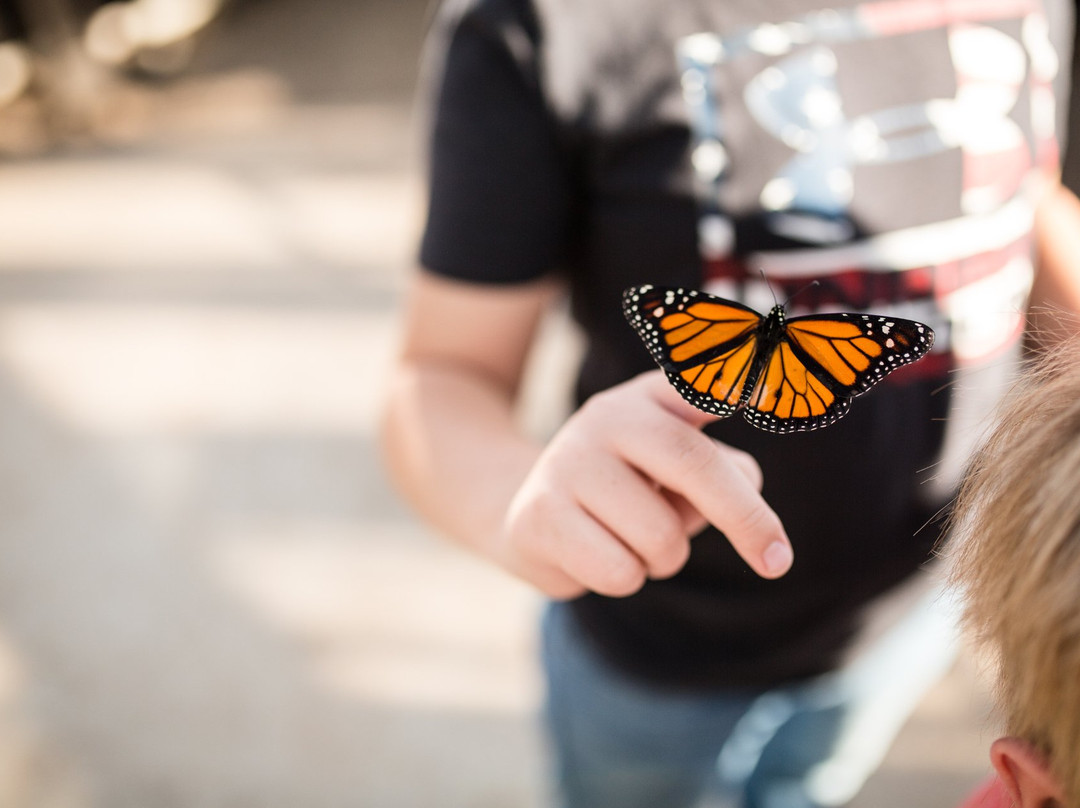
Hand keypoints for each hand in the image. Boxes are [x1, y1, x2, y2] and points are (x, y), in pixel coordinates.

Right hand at [497, 370, 791, 598]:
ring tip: (633, 542)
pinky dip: (626, 579)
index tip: (768, 388)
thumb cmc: (630, 491)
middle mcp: (607, 417)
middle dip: (746, 519)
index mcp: (650, 398)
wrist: (533, 514)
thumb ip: (724, 472)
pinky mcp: (538, 514)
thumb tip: (747, 481)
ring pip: (660, 537)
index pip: (696, 383)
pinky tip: (600, 555)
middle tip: (778, 563)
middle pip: (693, 464)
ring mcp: (567, 462)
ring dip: (663, 560)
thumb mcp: (679, 471)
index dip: (734, 380)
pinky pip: (620, 572)